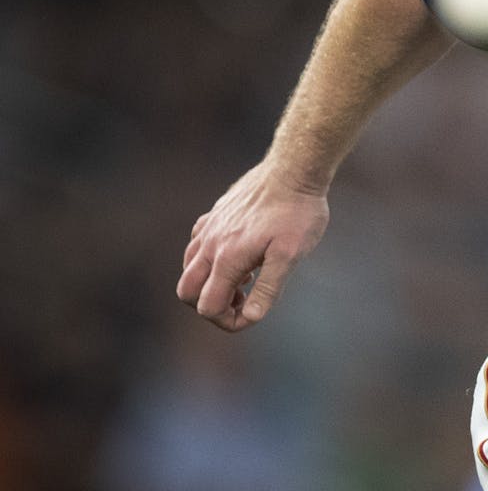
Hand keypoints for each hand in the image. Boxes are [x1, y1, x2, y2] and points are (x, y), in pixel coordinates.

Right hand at [177, 162, 329, 331]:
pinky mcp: (214, 215)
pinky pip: (196, 245)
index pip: (208, 307)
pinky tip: (239, 255)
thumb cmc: (297, 212)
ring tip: (246, 278)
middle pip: (186, 292)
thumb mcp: (291, 254)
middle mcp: (210, 244)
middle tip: (243, 299)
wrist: (295, 169)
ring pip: (188, 268)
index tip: (253, 315)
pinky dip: (208, 261)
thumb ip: (269, 288)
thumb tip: (250, 317)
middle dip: (210, 306)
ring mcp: (209, 228)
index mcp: (227, 258)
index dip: (228, 322)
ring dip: (209, 283)